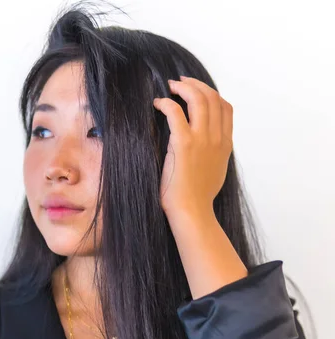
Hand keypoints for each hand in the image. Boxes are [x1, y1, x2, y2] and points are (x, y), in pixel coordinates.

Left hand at [153, 75, 233, 218]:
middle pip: (213, 97)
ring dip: (183, 87)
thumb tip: (207, 147)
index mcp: (225, 145)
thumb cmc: (198, 198)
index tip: (197, 91)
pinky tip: (158, 104)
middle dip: (196, 84)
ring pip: (198, 98)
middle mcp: (217, 139)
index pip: (226, 108)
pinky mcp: (183, 143)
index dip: (211, 94)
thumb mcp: (216, 172)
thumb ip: (214, 154)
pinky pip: (175, 111)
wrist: (192, 211)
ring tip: (171, 87)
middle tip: (180, 82)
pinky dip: (166, 103)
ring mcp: (202, 140)